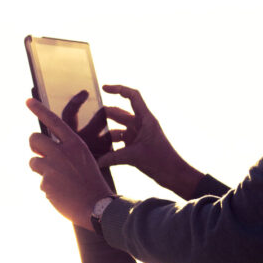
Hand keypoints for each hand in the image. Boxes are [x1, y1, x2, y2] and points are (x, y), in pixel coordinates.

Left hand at [27, 98, 114, 229]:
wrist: (96, 206)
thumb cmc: (91, 182)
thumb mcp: (84, 160)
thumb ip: (66, 151)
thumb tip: (44, 149)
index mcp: (75, 143)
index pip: (54, 121)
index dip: (40, 109)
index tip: (27, 101)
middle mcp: (62, 151)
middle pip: (35, 138)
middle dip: (35, 146)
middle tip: (42, 153)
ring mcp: (52, 166)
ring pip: (33, 160)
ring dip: (42, 169)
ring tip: (58, 179)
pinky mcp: (45, 181)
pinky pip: (40, 180)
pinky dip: (48, 187)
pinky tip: (61, 192)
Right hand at [97, 85, 202, 199]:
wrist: (173, 174)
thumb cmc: (161, 161)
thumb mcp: (134, 157)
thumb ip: (112, 158)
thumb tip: (94, 161)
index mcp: (146, 119)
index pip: (133, 96)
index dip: (118, 89)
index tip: (103, 88)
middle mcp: (142, 124)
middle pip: (120, 113)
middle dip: (104, 114)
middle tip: (89, 120)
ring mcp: (139, 135)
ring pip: (118, 127)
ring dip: (106, 131)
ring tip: (89, 136)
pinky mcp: (136, 146)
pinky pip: (119, 141)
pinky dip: (110, 144)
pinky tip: (97, 150)